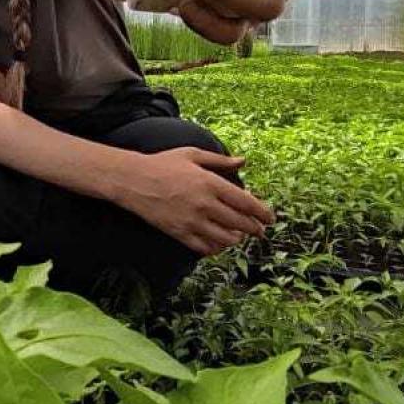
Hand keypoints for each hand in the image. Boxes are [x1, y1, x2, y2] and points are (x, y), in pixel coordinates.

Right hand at [112, 147, 274, 256]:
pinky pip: (205, 248)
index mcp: (210, 183)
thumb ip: (220, 160)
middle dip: (255, 229)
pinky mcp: (179, 233)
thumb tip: (243, 161)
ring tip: (239, 236)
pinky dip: (216, 248)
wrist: (133, 180)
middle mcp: (204, 204)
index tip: (270, 218)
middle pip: (240, 223)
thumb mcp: (193, 154)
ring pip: (225, 239)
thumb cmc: (163, 164)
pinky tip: (219, 244)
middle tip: (260, 230)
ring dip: (237, 239)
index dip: (263, 213)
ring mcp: (192, 221)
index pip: (246, 203)